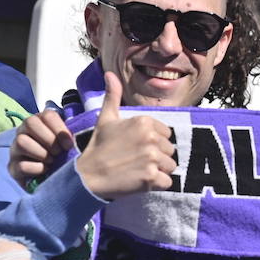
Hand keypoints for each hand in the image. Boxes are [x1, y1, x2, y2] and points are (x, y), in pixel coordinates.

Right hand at [8, 110, 75, 182]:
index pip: (47, 115)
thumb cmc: (63, 156)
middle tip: (59, 152)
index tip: (69, 144)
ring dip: (41, 153)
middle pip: (30, 123)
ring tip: (52, 161)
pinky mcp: (12, 167)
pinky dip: (36, 168)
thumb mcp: (71, 142)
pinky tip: (45, 171)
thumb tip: (92, 122)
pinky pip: (20, 164)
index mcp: (40, 122)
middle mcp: (24, 131)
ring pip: (21, 142)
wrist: (54, 180)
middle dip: (49, 139)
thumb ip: (77, 130)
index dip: (59, 129)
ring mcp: (16, 149)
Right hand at [73, 72, 178, 199]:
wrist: (89, 175)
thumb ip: (112, 96)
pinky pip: (167, 182)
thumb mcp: (106, 119)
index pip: (166, 134)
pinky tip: (140, 181)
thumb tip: (110, 74)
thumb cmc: (98, 147)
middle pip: (169, 151)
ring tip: (139, 171)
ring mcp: (152, 158)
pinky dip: (157, 185)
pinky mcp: (151, 178)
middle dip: (157, 158)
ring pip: (170, 167)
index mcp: (144, 122)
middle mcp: (151, 138)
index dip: (154, 143)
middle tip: (136, 161)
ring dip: (158, 172)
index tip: (137, 148)